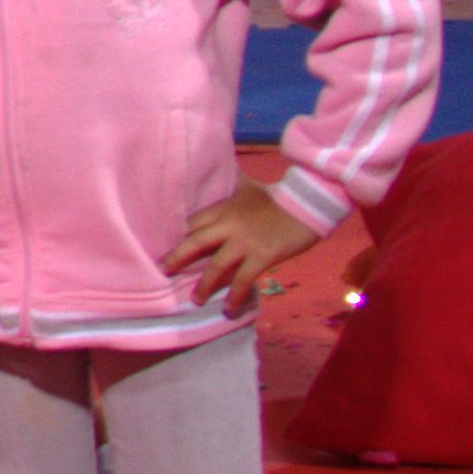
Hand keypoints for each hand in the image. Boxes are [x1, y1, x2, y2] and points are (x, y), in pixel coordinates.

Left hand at [168, 179, 324, 305]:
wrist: (307, 204)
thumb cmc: (279, 197)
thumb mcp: (248, 185)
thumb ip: (233, 180)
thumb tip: (223, 164)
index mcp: (224, 208)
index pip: (195, 222)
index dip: (183, 235)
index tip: (171, 246)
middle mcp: (228, 225)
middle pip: (195, 242)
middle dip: (178, 257)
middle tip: (164, 270)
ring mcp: (244, 242)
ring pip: (216, 265)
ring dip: (204, 285)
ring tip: (195, 300)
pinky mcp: (262, 256)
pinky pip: (243, 279)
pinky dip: (235, 296)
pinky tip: (229, 309)